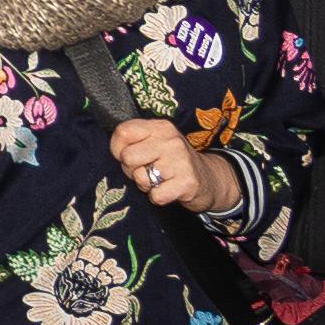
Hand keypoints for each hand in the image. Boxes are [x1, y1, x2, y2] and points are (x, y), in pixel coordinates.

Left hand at [106, 117, 239, 212]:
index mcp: (160, 127)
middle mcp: (171, 140)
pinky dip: (158, 198)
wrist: (209, 179)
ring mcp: (181, 161)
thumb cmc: (172, 161)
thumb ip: (134, 141)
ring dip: (146, 185)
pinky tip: (168, 190)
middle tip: (147, 170)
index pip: (123, 132)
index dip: (117, 148)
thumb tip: (116, 151)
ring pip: (140, 178)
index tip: (126, 154)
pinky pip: (156, 196)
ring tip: (159, 180)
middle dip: (131, 170)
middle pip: (127, 157)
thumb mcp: (156, 142)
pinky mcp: (187, 182)